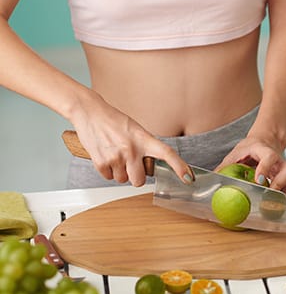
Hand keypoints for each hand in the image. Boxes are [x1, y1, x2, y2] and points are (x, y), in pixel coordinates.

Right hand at [68, 92, 192, 186]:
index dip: (179, 167)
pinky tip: (106, 155)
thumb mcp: (136, 130)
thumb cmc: (114, 121)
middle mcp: (131, 149)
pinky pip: (108, 178)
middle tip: (131, 164)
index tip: (188, 178)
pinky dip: (107, 170)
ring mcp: (116, 157)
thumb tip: (153, 167)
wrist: (89, 112)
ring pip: (123, 180)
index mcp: (144, 139)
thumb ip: (146, 148)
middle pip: (139, 181)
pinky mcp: (100, 162)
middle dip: (135, 177)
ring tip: (115, 154)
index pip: (166, 153)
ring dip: (120, 172)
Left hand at [217, 135, 285, 196]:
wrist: (265, 141)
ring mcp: (285, 168)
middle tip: (267, 194)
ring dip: (284, 192)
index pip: (269, 157)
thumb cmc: (249, 149)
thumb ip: (225, 167)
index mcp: (264, 150)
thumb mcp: (235, 154)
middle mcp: (279, 159)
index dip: (265, 168)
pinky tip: (275, 200)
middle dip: (279, 184)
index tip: (258, 181)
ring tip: (271, 201)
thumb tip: (210, 180)